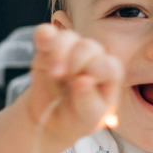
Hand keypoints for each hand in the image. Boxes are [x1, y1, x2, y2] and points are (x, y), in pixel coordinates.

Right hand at [21, 23, 121, 142]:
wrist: (52, 119)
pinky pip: (46, 33)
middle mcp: (93, 58)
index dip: (96, 70)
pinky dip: (44, 35)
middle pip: (88, 47)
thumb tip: (83, 81)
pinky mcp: (48, 50)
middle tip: (64, 78)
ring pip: (68, 38)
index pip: (109, 64)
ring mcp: (70, 51)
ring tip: (54, 73)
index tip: (81, 83)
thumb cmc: (79, 118)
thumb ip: (88, 101)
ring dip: (59, 51)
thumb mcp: (88, 118)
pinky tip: (43, 44)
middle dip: (76, 61)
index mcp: (109, 74)